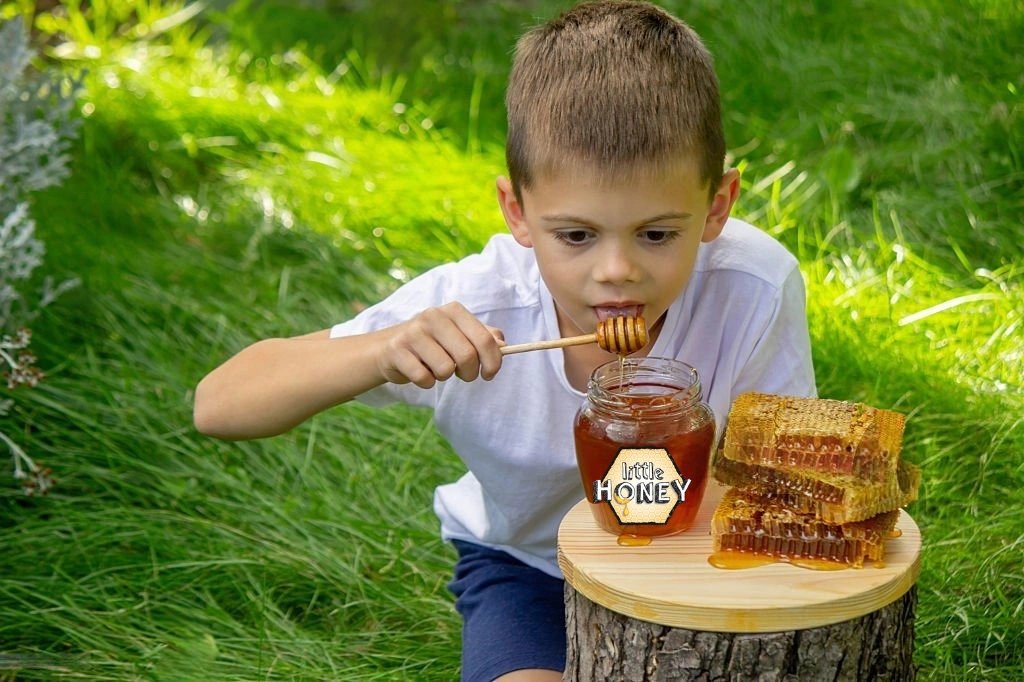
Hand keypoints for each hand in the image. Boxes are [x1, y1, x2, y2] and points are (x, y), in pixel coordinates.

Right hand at [376, 302, 504, 387]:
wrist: (388, 348)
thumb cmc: (432, 343)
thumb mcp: (459, 334)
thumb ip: (484, 337)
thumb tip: (503, 345)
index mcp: (454, 311)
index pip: (485, 339)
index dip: (493, 362)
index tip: (490, 374)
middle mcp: (433, 316)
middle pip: (467, 356)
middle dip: (469, 373)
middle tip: (462, 374)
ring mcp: (413, 332)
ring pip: (445, 369)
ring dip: (443, 376)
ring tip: (434, 367)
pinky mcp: (397, 351)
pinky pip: (425, 379)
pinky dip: (426, 382)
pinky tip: (419, 371)